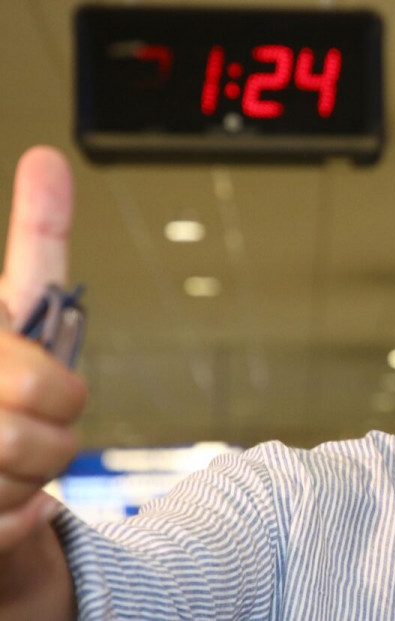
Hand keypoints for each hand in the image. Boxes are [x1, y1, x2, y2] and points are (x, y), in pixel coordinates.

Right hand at [0, 146, 86, 551]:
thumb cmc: (7, 391)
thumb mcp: (21, 307)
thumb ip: (36, 238)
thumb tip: (48, 158)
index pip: (32, 376)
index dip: (44, 385)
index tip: (41, 395)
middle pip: (36, 406)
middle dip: (58, 424)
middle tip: (38, 424)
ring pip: (25, 471)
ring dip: (36, 476)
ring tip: (6, 462)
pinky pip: (9, 523)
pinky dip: (20, 520)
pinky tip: (2, 507)